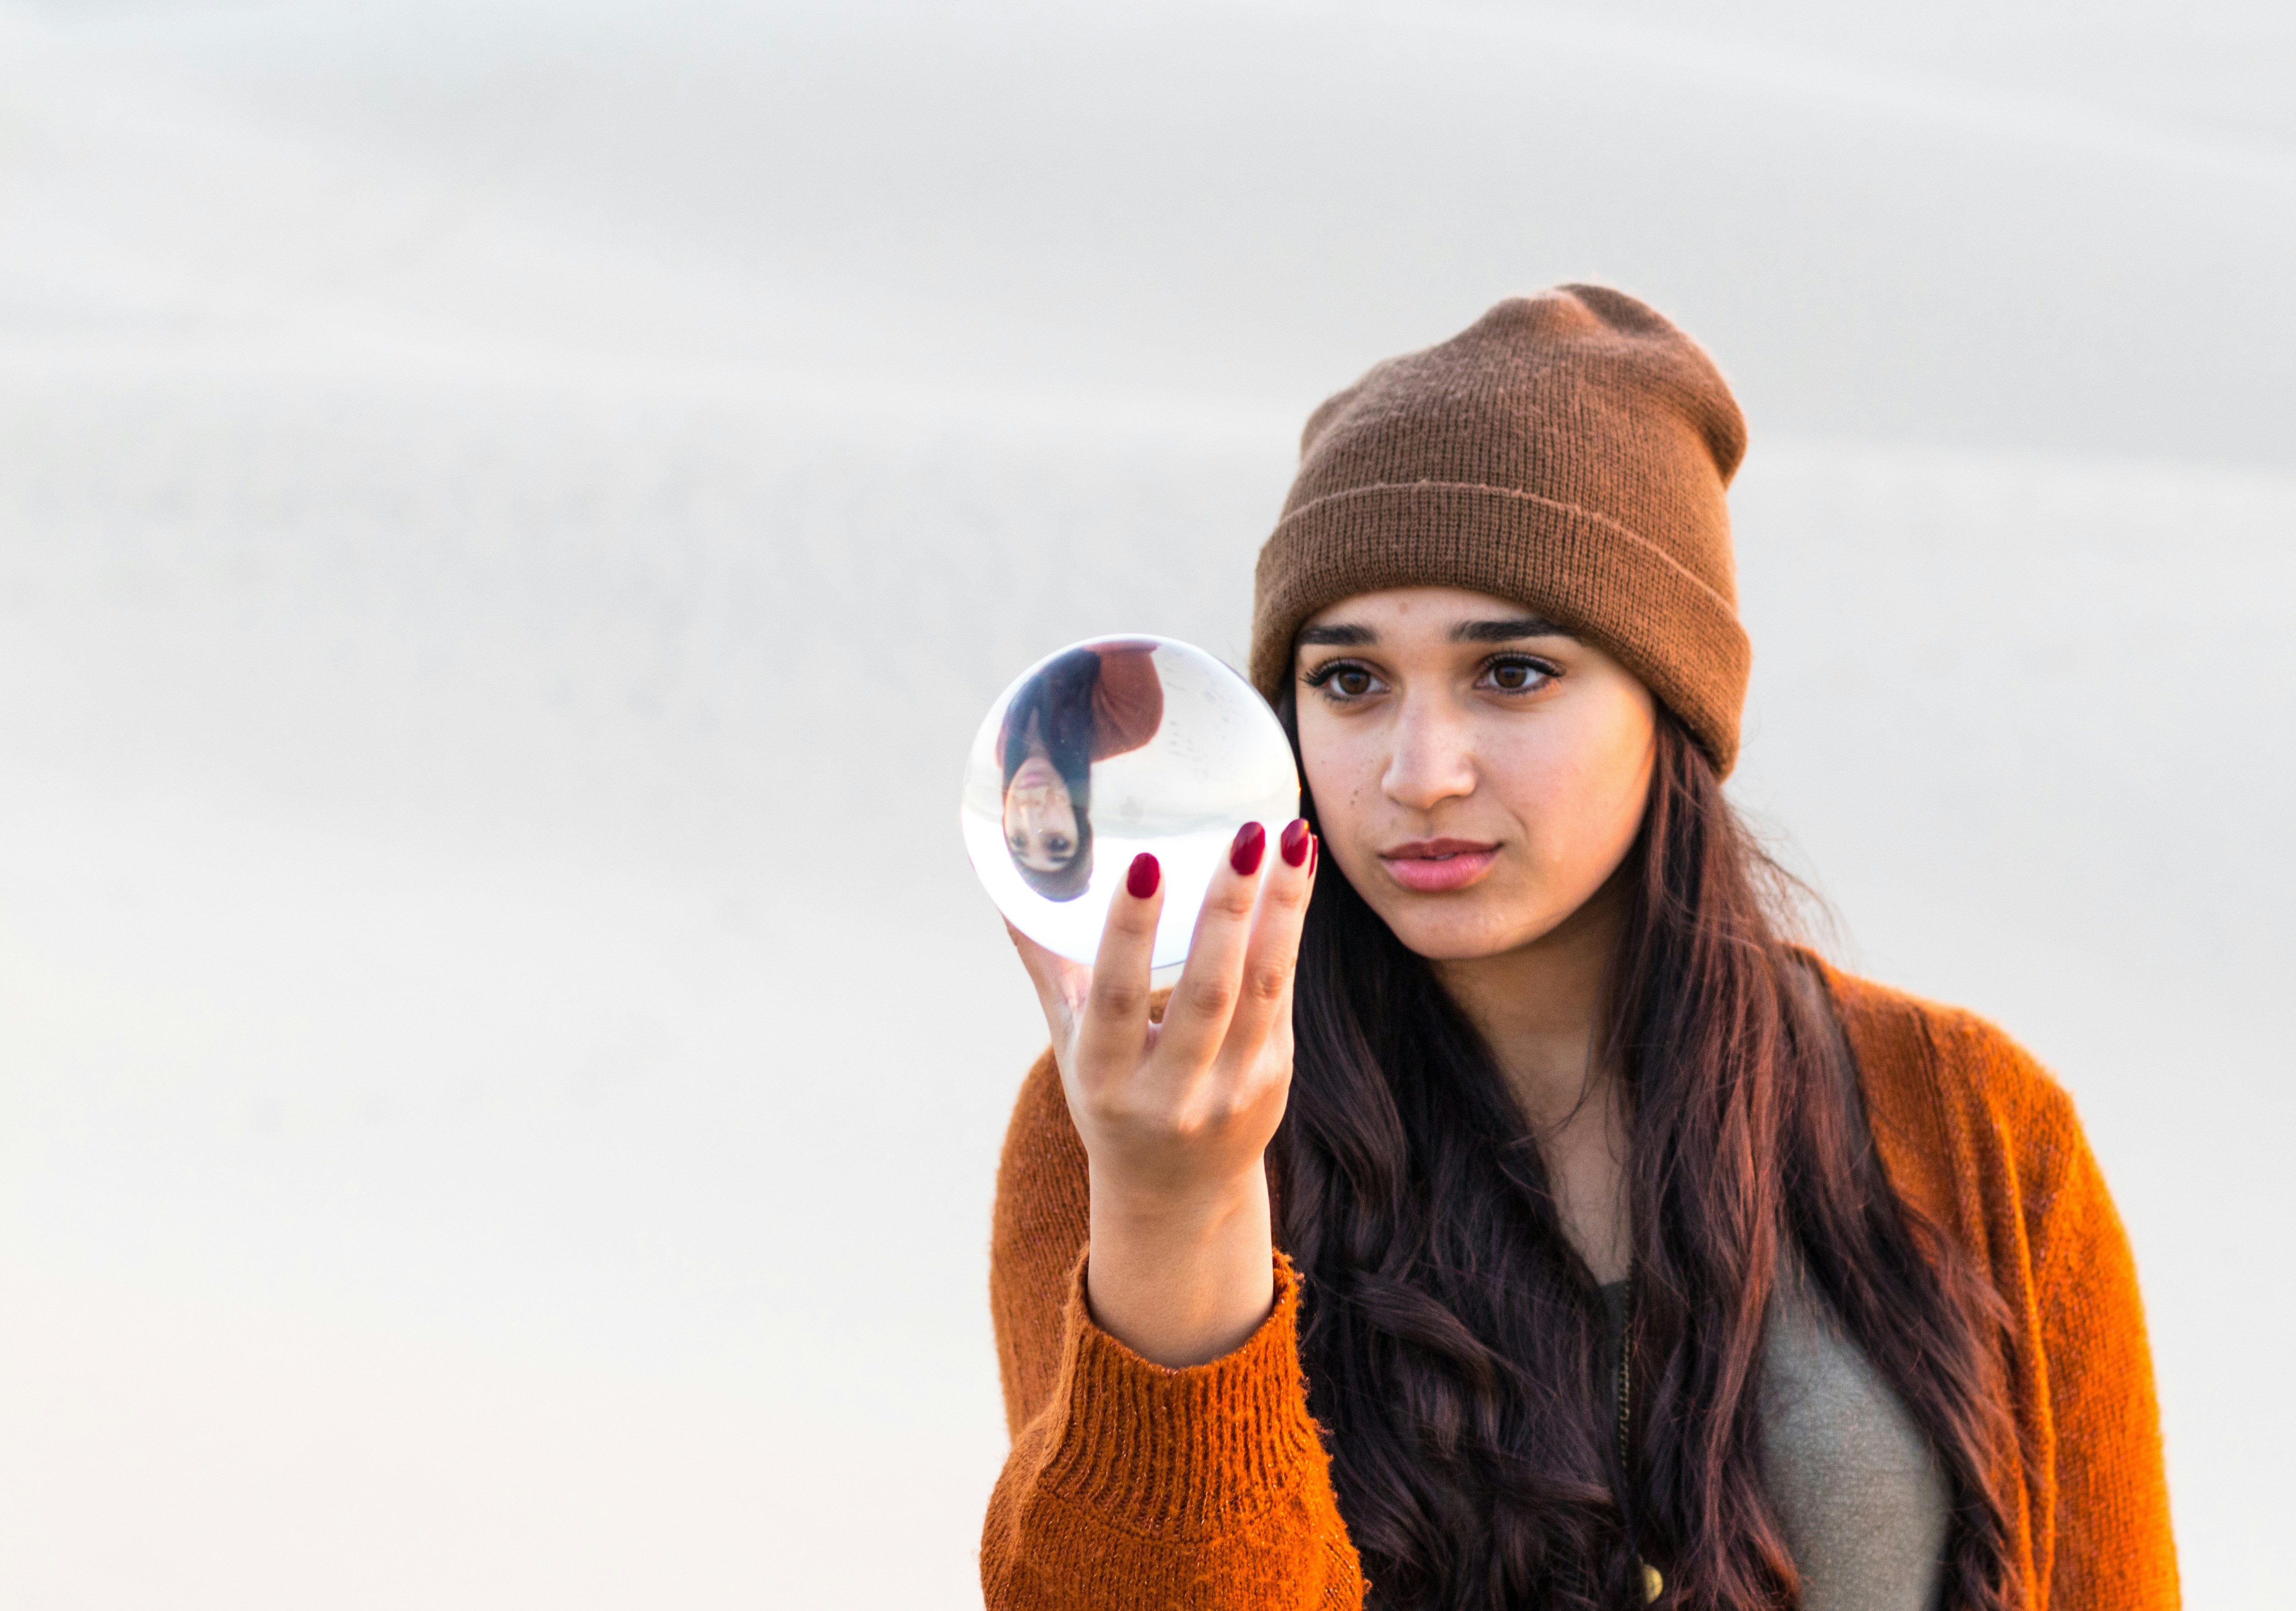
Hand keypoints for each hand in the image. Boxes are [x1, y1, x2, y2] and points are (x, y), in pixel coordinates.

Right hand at [1008, 818, 1316, 1364]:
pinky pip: (1284, 996)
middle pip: (1206, 991)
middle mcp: (1169, 1091)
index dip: (1131, 932)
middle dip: (1226, 908)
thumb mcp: (1071, 1047)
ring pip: (1262, 989)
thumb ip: (1050, 967)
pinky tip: (1298, 876)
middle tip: (1244, 834)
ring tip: (1292, 840)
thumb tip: (1008, 885)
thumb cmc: (1113, 1097)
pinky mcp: (1273, 1080)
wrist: (1175, 1195)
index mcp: (1105, 1078)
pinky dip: (1291, 933)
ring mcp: (1229, 1090)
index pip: (1118, 998)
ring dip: (1281, 910)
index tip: (1147, 862)